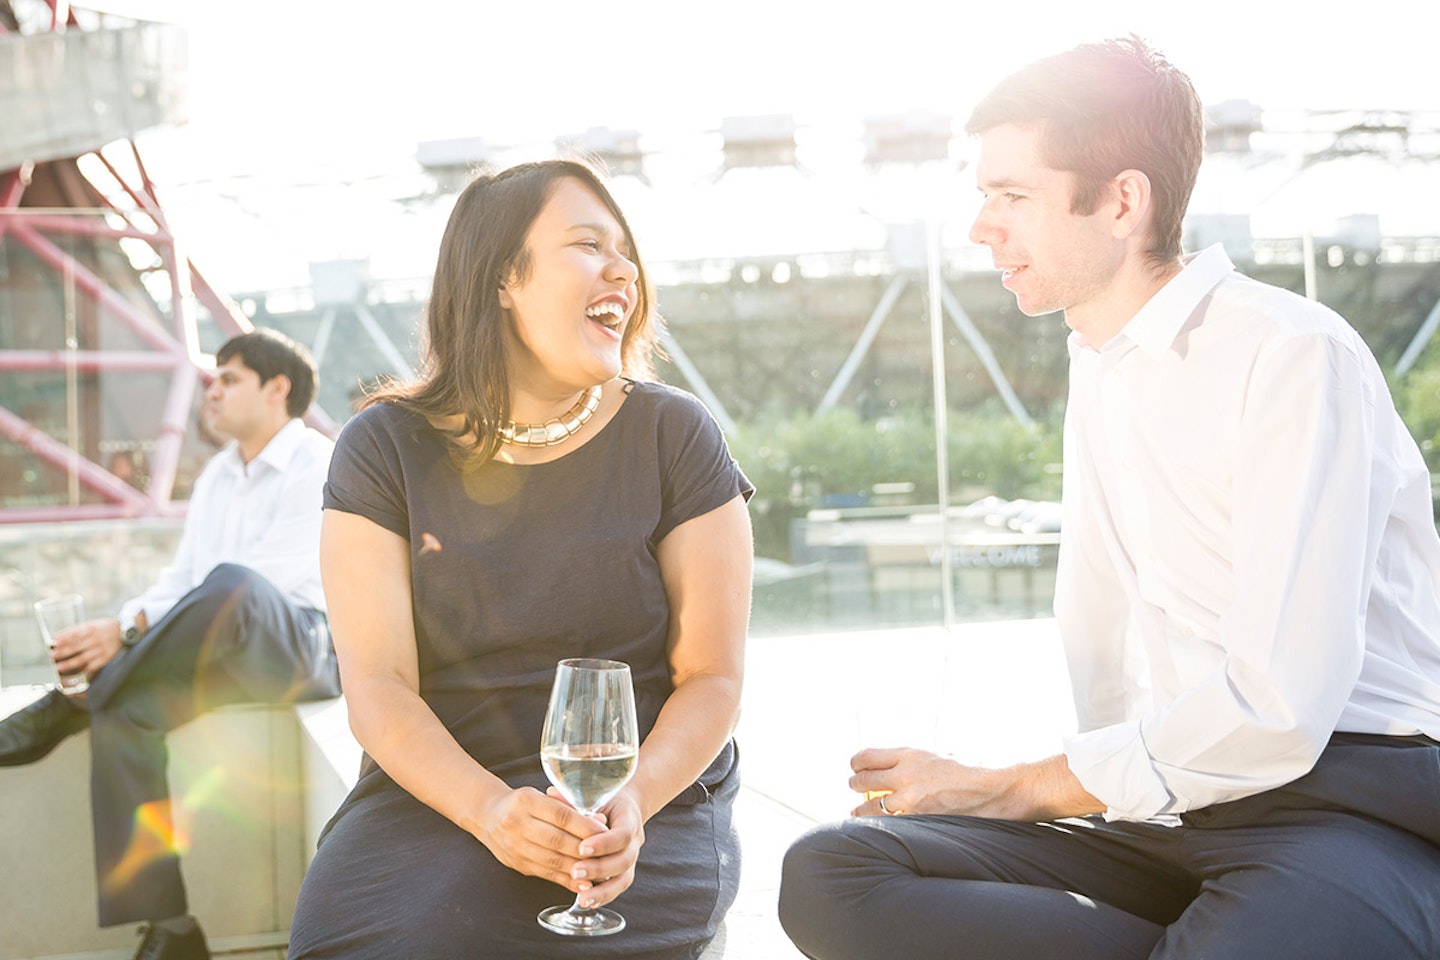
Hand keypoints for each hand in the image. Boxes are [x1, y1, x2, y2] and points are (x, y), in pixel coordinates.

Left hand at [50, 618, 124, 680]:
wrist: (124, 631)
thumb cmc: (103, 627)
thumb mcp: (90, 624)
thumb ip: (74, 630)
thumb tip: (56, 636)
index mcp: (91, 629)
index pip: (74, 634)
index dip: (63, 639)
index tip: (53, 643)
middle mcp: (96, 639)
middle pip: (76, 647)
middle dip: (63, 652)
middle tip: (52, 656)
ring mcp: (101, 649)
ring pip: (82, 658)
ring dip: (69, 663)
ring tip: (59, 667)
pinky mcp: (106, 658)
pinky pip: (93, 666)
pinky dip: (84, 670)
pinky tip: (76, 674)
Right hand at [471, 786, 609, 892]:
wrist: (488, 817)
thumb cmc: (522, 803)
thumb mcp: (541, 795)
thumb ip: (567, 806)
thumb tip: (599, 820)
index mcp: (525, 801)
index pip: (560, 815)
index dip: (585, 825)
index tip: (605, 830)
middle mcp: (517, 824)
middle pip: (557, 840)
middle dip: (585, 848)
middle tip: (608, 852)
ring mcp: (515, 847)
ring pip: (553, 860)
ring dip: (580, 867)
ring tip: (601, 869)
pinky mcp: (518, 865)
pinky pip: (547, 874)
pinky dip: (568, 879)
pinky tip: (585, 882)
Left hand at [563, 787, 644, 908]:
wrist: (620, 807)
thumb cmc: (603, 798)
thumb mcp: (592, 793)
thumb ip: (574, 797)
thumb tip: (551, 794)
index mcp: (629, 817)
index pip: (623, 833)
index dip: (605, 842)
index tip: (583, 846)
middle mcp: (634, 841)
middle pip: (624, 859)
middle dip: (600, 868)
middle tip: (576, 871)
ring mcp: (631, 858)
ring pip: (624, 878)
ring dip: (603, 890)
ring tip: (582, 897)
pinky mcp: (624, 872)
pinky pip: (618, 888)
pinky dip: (603, 897)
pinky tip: (586, 902)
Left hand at [848, 747, 998, 817]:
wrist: (983, 791)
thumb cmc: (957, 773)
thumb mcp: (928, 756)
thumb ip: (903, 760)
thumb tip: (875, 766)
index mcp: (908, 754)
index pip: (867, 757)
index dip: (856, 763)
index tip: (855, 767)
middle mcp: (905, 774)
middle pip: (864, 780)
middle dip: (855, 783)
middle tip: (853, 786)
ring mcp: (910, 799)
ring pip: (871, 806)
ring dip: (860, 809)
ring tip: (856, 810)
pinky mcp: (917, 819)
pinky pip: (888, 823)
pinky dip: (878, 824)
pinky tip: (873, 826)